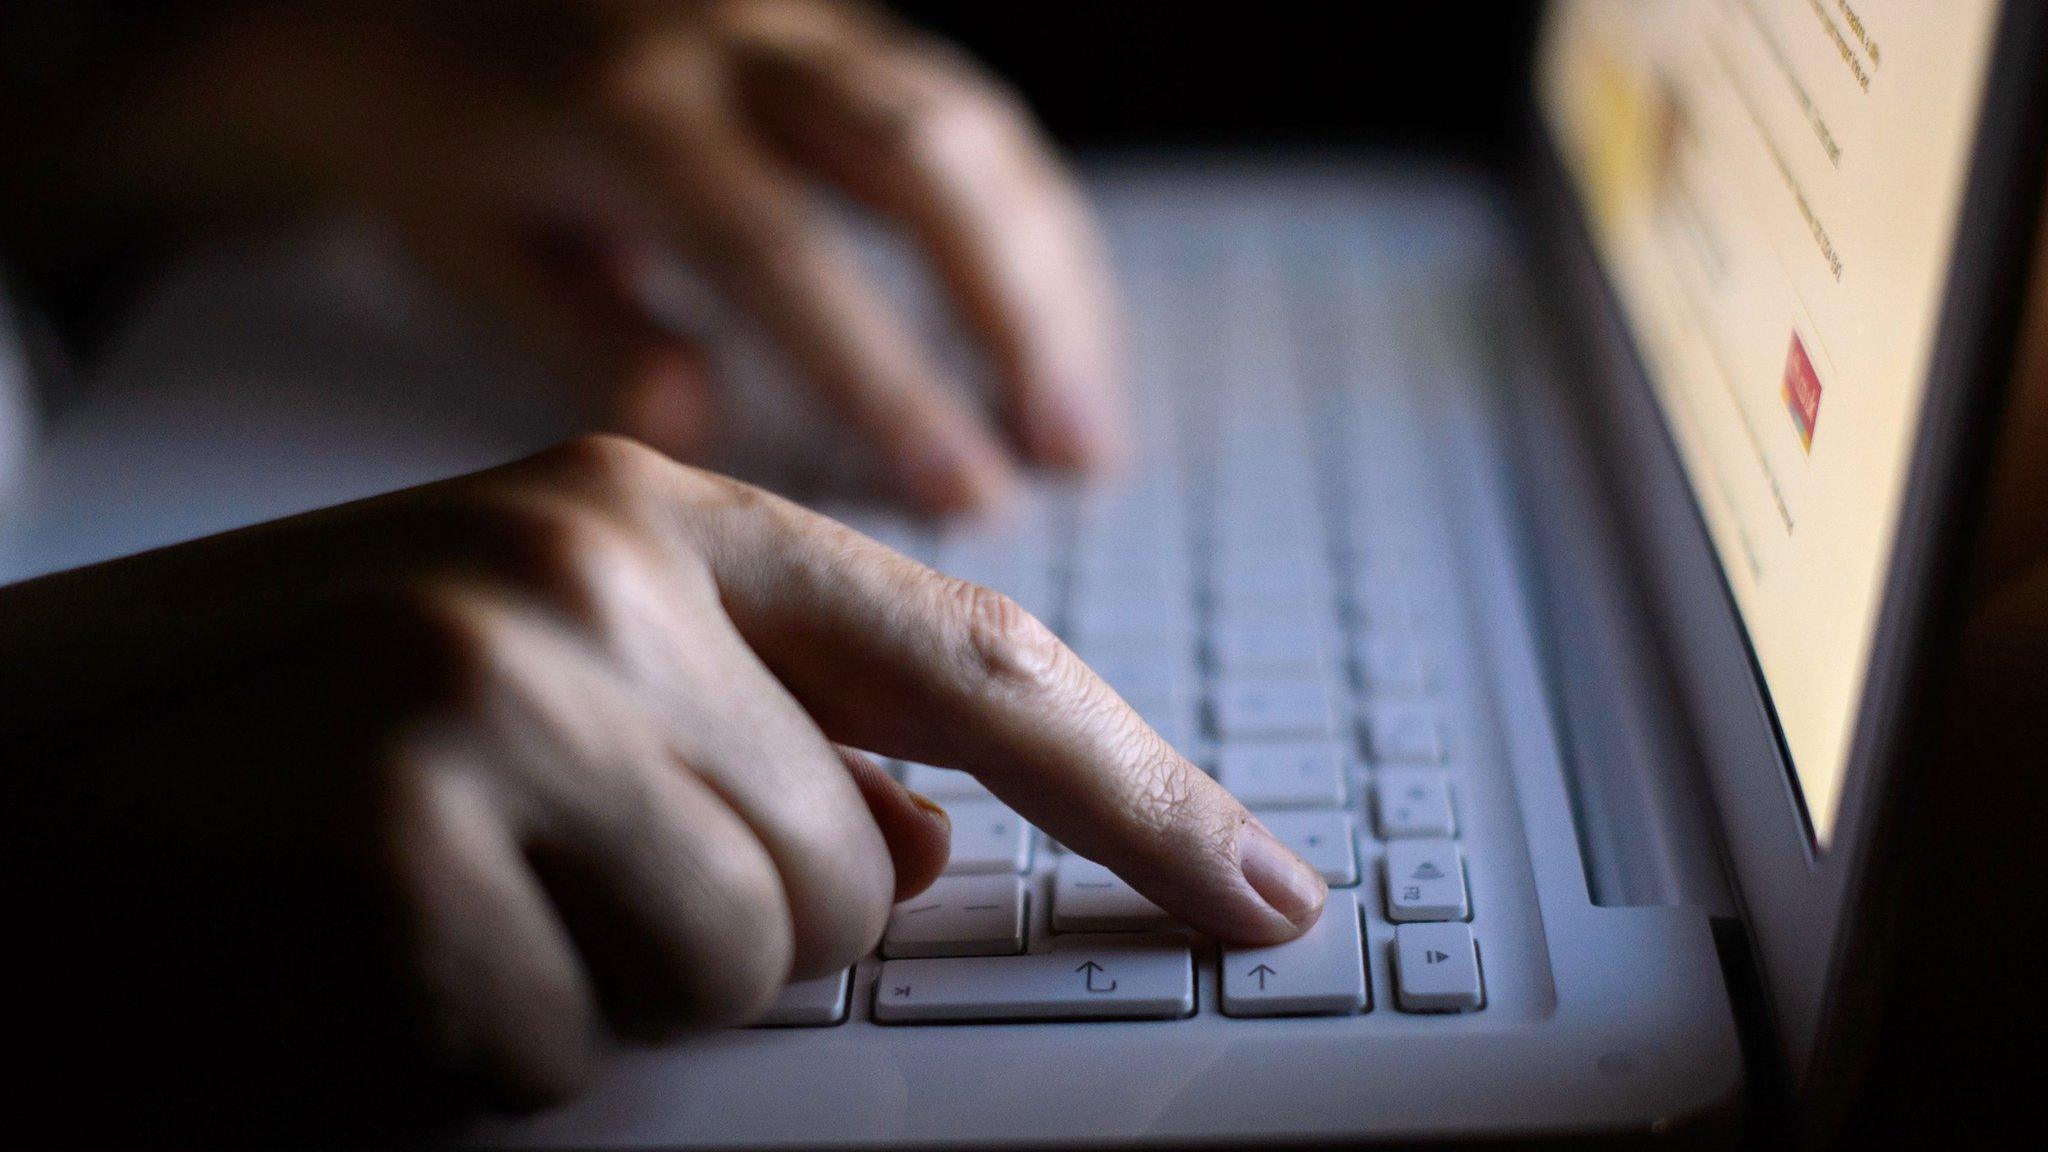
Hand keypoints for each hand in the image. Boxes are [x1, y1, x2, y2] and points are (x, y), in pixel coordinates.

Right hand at [0, 435, 1320, 1135]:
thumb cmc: (265, 736)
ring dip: (602, 982)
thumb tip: (920, 844)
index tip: (1262, 887)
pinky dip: (473, 1047)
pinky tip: (348, 960)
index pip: (969, 657)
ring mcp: (496, 688)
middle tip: (518, 868)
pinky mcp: (401, 837)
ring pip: (744, 960)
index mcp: (636, 508)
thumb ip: (748, 737)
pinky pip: (571, 1045)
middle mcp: (587, 568)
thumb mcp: (526, 677)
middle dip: (725, 919)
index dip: (1140, 788)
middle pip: (851, 864)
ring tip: (429, 902)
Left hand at [43, 0, 1124, 510]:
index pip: (783, 255)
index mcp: (619, 111)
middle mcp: (728, 39)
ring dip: (1051, 275)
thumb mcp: (455, 248)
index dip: (887, 381)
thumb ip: (579, 335)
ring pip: (969, 123)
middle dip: (1023, 316)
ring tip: (1084, 418)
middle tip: (1073, 454)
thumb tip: (702, 420)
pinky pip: (961, 107)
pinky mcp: (833, 19)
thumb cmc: (423, 134)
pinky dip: (1024, 221)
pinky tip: (1051, 318)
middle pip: (925, 160)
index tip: (965, 494)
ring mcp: (794, 15)